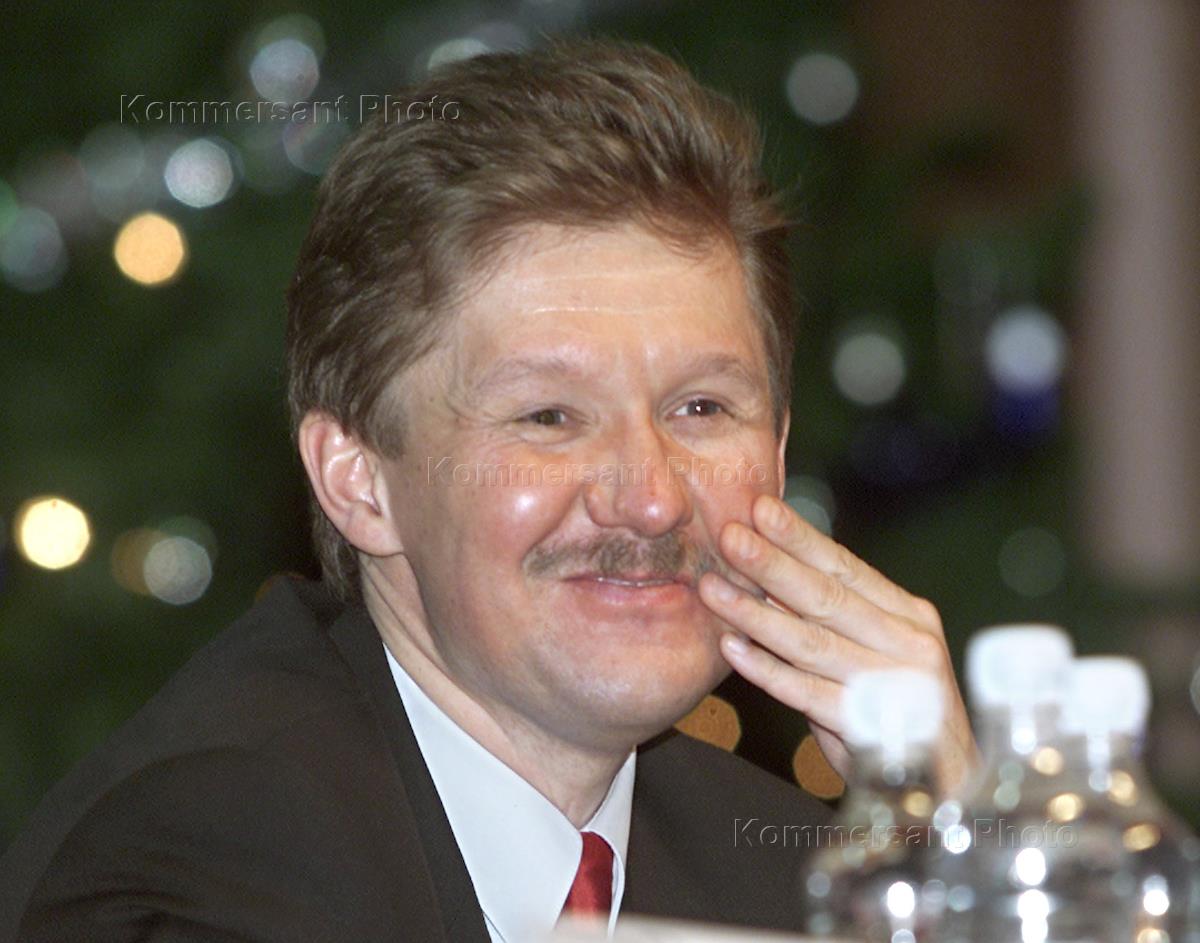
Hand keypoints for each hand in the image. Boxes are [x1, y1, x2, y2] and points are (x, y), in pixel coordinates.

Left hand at [697, 494, 977, 793]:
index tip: (760, 508)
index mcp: (906, 613)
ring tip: (712, 589)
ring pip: (811, 641)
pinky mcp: (874, 726)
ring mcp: (895, 684)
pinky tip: (731, 648)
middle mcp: (907, 641)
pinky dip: (766, 670)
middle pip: (827, 596)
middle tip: (729, 535)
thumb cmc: (896, 710)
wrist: (943, 784)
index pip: (845, 566)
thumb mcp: (868, 652)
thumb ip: (828, 618)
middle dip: (772, 563)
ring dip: (755, 614)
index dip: (800, 537)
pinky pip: (807, 693)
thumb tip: (768, 575)